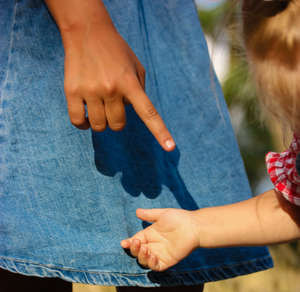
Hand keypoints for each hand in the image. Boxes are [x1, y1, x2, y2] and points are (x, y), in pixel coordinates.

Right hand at [62, 22, 174, 150]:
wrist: (87, 31)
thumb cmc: (115, 51)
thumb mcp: (135, 66)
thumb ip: (140, 90)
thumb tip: (133, 113)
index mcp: (130, 83)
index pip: (149, 113)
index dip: (160, 132)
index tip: (170, 148)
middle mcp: (112, 88)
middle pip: (118, 125)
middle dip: (116, 120)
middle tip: (112, 105)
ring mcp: (91, 90)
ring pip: (99, 126)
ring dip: (101, 122)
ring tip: (99, 106)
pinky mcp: (72, 91)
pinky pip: (78, 122)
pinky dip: (82, 124)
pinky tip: (85, 118)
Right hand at [121, 208, 199, 270]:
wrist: (194, 226)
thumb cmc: (179, 218)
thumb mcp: (162, 214)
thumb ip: (149, 214)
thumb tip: (137, 212)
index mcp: (149, 235)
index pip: (135, 242)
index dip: (129, 244)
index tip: (124, 243)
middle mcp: (152, 246)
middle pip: (137, 252)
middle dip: (134, 249)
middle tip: (136, 243)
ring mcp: (159, 254)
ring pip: (144, 261)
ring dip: (141, 256)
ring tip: (144, 248)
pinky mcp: (167, 261)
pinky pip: (155, 266)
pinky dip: (151, 263)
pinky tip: (151, 256)